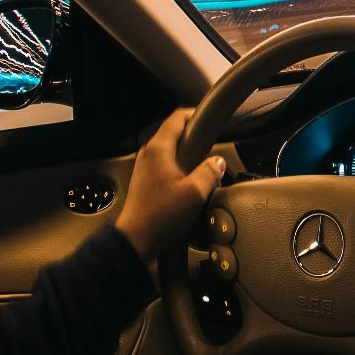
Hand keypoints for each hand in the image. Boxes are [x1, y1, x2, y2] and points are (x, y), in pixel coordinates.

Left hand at [114, 109, 227, 259]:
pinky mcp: (147, 181)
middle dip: (196, 137)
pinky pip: (168, 165)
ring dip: (190, 155)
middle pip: (175, 133)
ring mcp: (145, 168)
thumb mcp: (195, 193)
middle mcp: (148, 154)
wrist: (136, 240)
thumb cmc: (159, 217)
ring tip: (205, 167)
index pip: (178, 118)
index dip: (197, 114)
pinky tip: (192, 183)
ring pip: (172, 150)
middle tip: (214, 146)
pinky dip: (182, 167)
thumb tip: (218, 162)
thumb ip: (210, 172)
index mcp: (158, 150)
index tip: (212, 119)